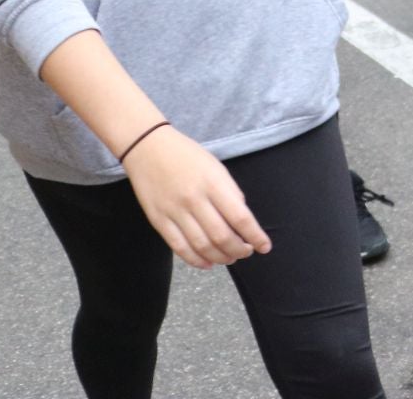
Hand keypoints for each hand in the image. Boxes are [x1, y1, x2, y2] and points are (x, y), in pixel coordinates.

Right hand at [122, 125, 270, 269]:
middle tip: (247, 252)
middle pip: (221, 237)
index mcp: (213, 183)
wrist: (147, 148)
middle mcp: (194, 200)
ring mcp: (174, 212)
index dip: (255, 236)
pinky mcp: (158, 221)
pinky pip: (179, 248)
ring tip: (230, 258)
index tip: (264, 246)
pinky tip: (208, 263)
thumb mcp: (216, 167)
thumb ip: (230, 193)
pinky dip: (196, 260)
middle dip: (239, 250)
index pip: (240, 217)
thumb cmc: (187, 156)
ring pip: (201, 246)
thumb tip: (242, 221)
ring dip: (220, 258)